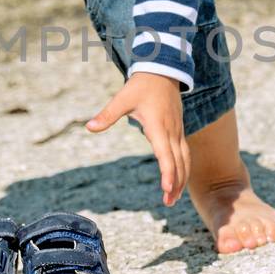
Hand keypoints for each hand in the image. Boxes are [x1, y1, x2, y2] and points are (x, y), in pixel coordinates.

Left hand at [86, 73, 189, 205]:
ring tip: (174, 198)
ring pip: (185, 160)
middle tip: (168, 203)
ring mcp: (178, 131)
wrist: (162, 70)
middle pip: (179, 162)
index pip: (166, 155)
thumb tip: (89, 127)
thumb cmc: (141, 86)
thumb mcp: (122, 99)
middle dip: (176, 184)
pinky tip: (179, 180)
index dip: (168, 173)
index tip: (167, 189)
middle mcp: (171, 131)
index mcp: (158, 127)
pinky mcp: (179, 130)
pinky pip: (184, 153)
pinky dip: (183, 169)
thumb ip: (107, 115)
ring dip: (182, 179)